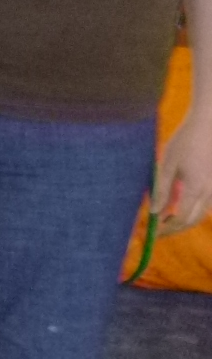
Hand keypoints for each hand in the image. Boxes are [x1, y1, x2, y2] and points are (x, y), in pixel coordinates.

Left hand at [152, 114, 211, 234]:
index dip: (166, 229)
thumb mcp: (168, 165)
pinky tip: (176, 206)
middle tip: (157, 232)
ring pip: (201, 214)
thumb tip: (154, 212)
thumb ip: (162, 190)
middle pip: (193, 220)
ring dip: (184, 221)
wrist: (207, 124)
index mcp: (196, 188)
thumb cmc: (185, 141)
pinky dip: (191, 210)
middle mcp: (209, 191)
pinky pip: (205, 204)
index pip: (181, 219)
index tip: (152, 234)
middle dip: (175, 229)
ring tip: (165, 221)